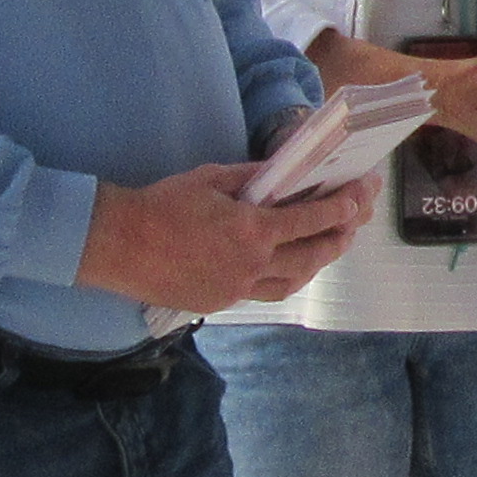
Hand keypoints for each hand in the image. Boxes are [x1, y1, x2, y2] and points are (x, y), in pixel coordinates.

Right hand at [82, 153, 375, 315]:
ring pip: (293, 281)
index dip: (340, 209)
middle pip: (311, 256)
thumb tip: (282, 174)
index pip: (310, 220)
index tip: (358, 200)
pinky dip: (286, 279)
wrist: (118, 244)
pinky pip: (266, 293)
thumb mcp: (211, 179)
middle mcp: (251, 264)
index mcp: (250, 230)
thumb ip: (252, 178)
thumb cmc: (162, 204)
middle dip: (339, 239)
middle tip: (355, 224)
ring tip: (331, 248)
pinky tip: (291, 269)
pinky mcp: (221, 302)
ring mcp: (237, 288)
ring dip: (317, 264)